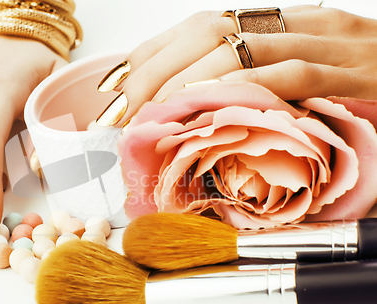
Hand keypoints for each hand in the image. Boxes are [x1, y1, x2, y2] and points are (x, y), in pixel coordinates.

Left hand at [95, 5, 376, 125]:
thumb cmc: (371, 85)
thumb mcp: (308, 79)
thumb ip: (261, 89)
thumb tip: (205, 114)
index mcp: (284, 24)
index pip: (202, 27)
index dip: (152, 52)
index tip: (115, 82)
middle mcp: (300, 24)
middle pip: (208, 32)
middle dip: (154, 70)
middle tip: (118, 108)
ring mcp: (328, 44)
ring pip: (240, 47)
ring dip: (185, 82)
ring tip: (149, 114)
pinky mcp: (354, 72)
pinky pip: (289, 74)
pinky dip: (242, 89)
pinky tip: (207, 107)